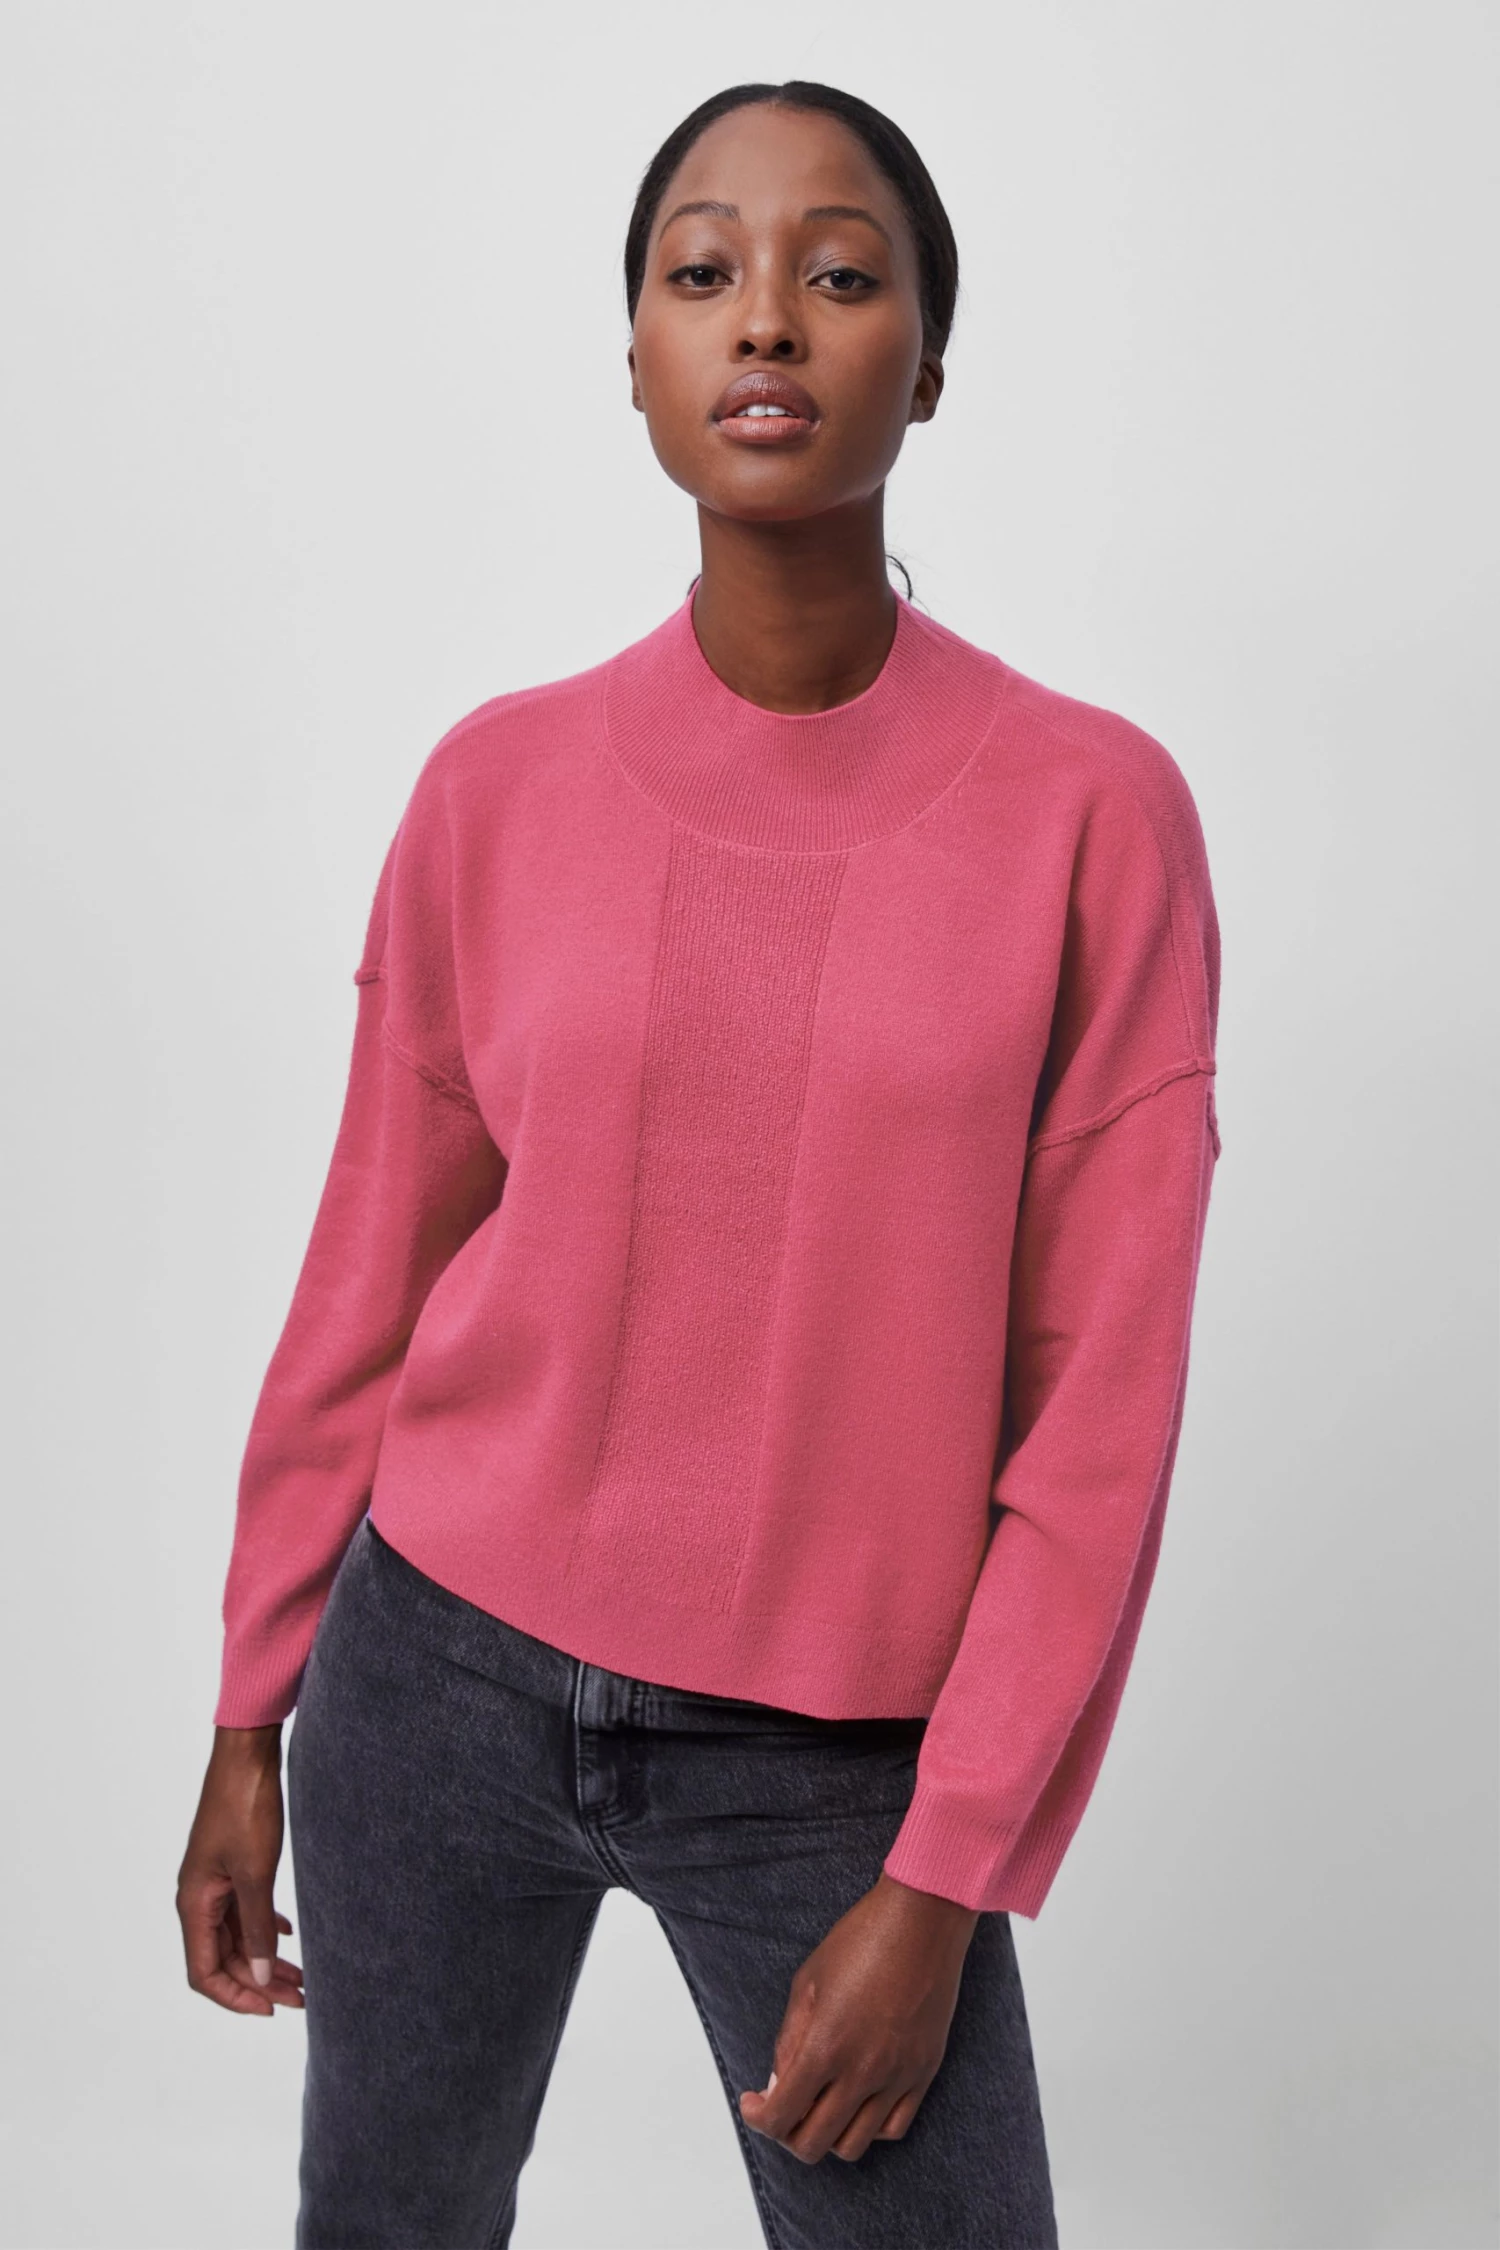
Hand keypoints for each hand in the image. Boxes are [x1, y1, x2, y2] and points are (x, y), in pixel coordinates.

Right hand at [176, 1724, 304, 2016]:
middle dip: (261, 1982)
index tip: (271, 2010)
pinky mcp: (233, 1864)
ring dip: (266, 1958)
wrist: (247, 1754)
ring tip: (303, 1977)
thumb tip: (259, 1976)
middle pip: (225, 1958)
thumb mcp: (255, 1872)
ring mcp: (216, 1880)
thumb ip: (256, 1927)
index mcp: (195, 1903)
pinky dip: (264, 1926)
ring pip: (238, 1935)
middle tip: (303, 1998)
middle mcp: (200, 1897)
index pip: (204, 1973)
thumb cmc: (245, 1806)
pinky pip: (244, 1909)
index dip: (235, 1998)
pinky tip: (287, 1933)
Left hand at [738, 1870, 979, 2163]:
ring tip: (819, 2107)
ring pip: (854, 2145)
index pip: (782, 2116)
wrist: (922, 1921)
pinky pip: (894, 2128)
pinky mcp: (923, 2073)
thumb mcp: (807, 1982)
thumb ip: (789, 2040)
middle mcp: (862, 2071)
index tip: (754, 2105)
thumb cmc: (861, 1939)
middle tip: (783, 2109)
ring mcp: (897, 2077)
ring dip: (828, 2135)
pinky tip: (857, 2101)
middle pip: (814, 2143)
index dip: (758, 2118)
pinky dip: (869, 2127)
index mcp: (825, 2046)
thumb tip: (778, 2084)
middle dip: (787, 2134)